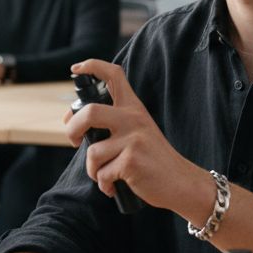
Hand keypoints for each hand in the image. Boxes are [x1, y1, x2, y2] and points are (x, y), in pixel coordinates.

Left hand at [64, 59, 213, 217]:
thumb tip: (74, 124)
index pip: (113, 75)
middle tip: (74, 140)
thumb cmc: (153, 160)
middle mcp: (133, 118)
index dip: (92, 66)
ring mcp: (133, 139)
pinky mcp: (131, 161)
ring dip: (93, 170)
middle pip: (90, 112)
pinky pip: (102, 173)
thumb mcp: (139, 131)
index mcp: (134, 108)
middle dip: (72, 128)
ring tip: (106, 176)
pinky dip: (104, 184)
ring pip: (93, 152)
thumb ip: (114, 123)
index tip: (75, 70)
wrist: (180, 182)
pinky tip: (115, 186)